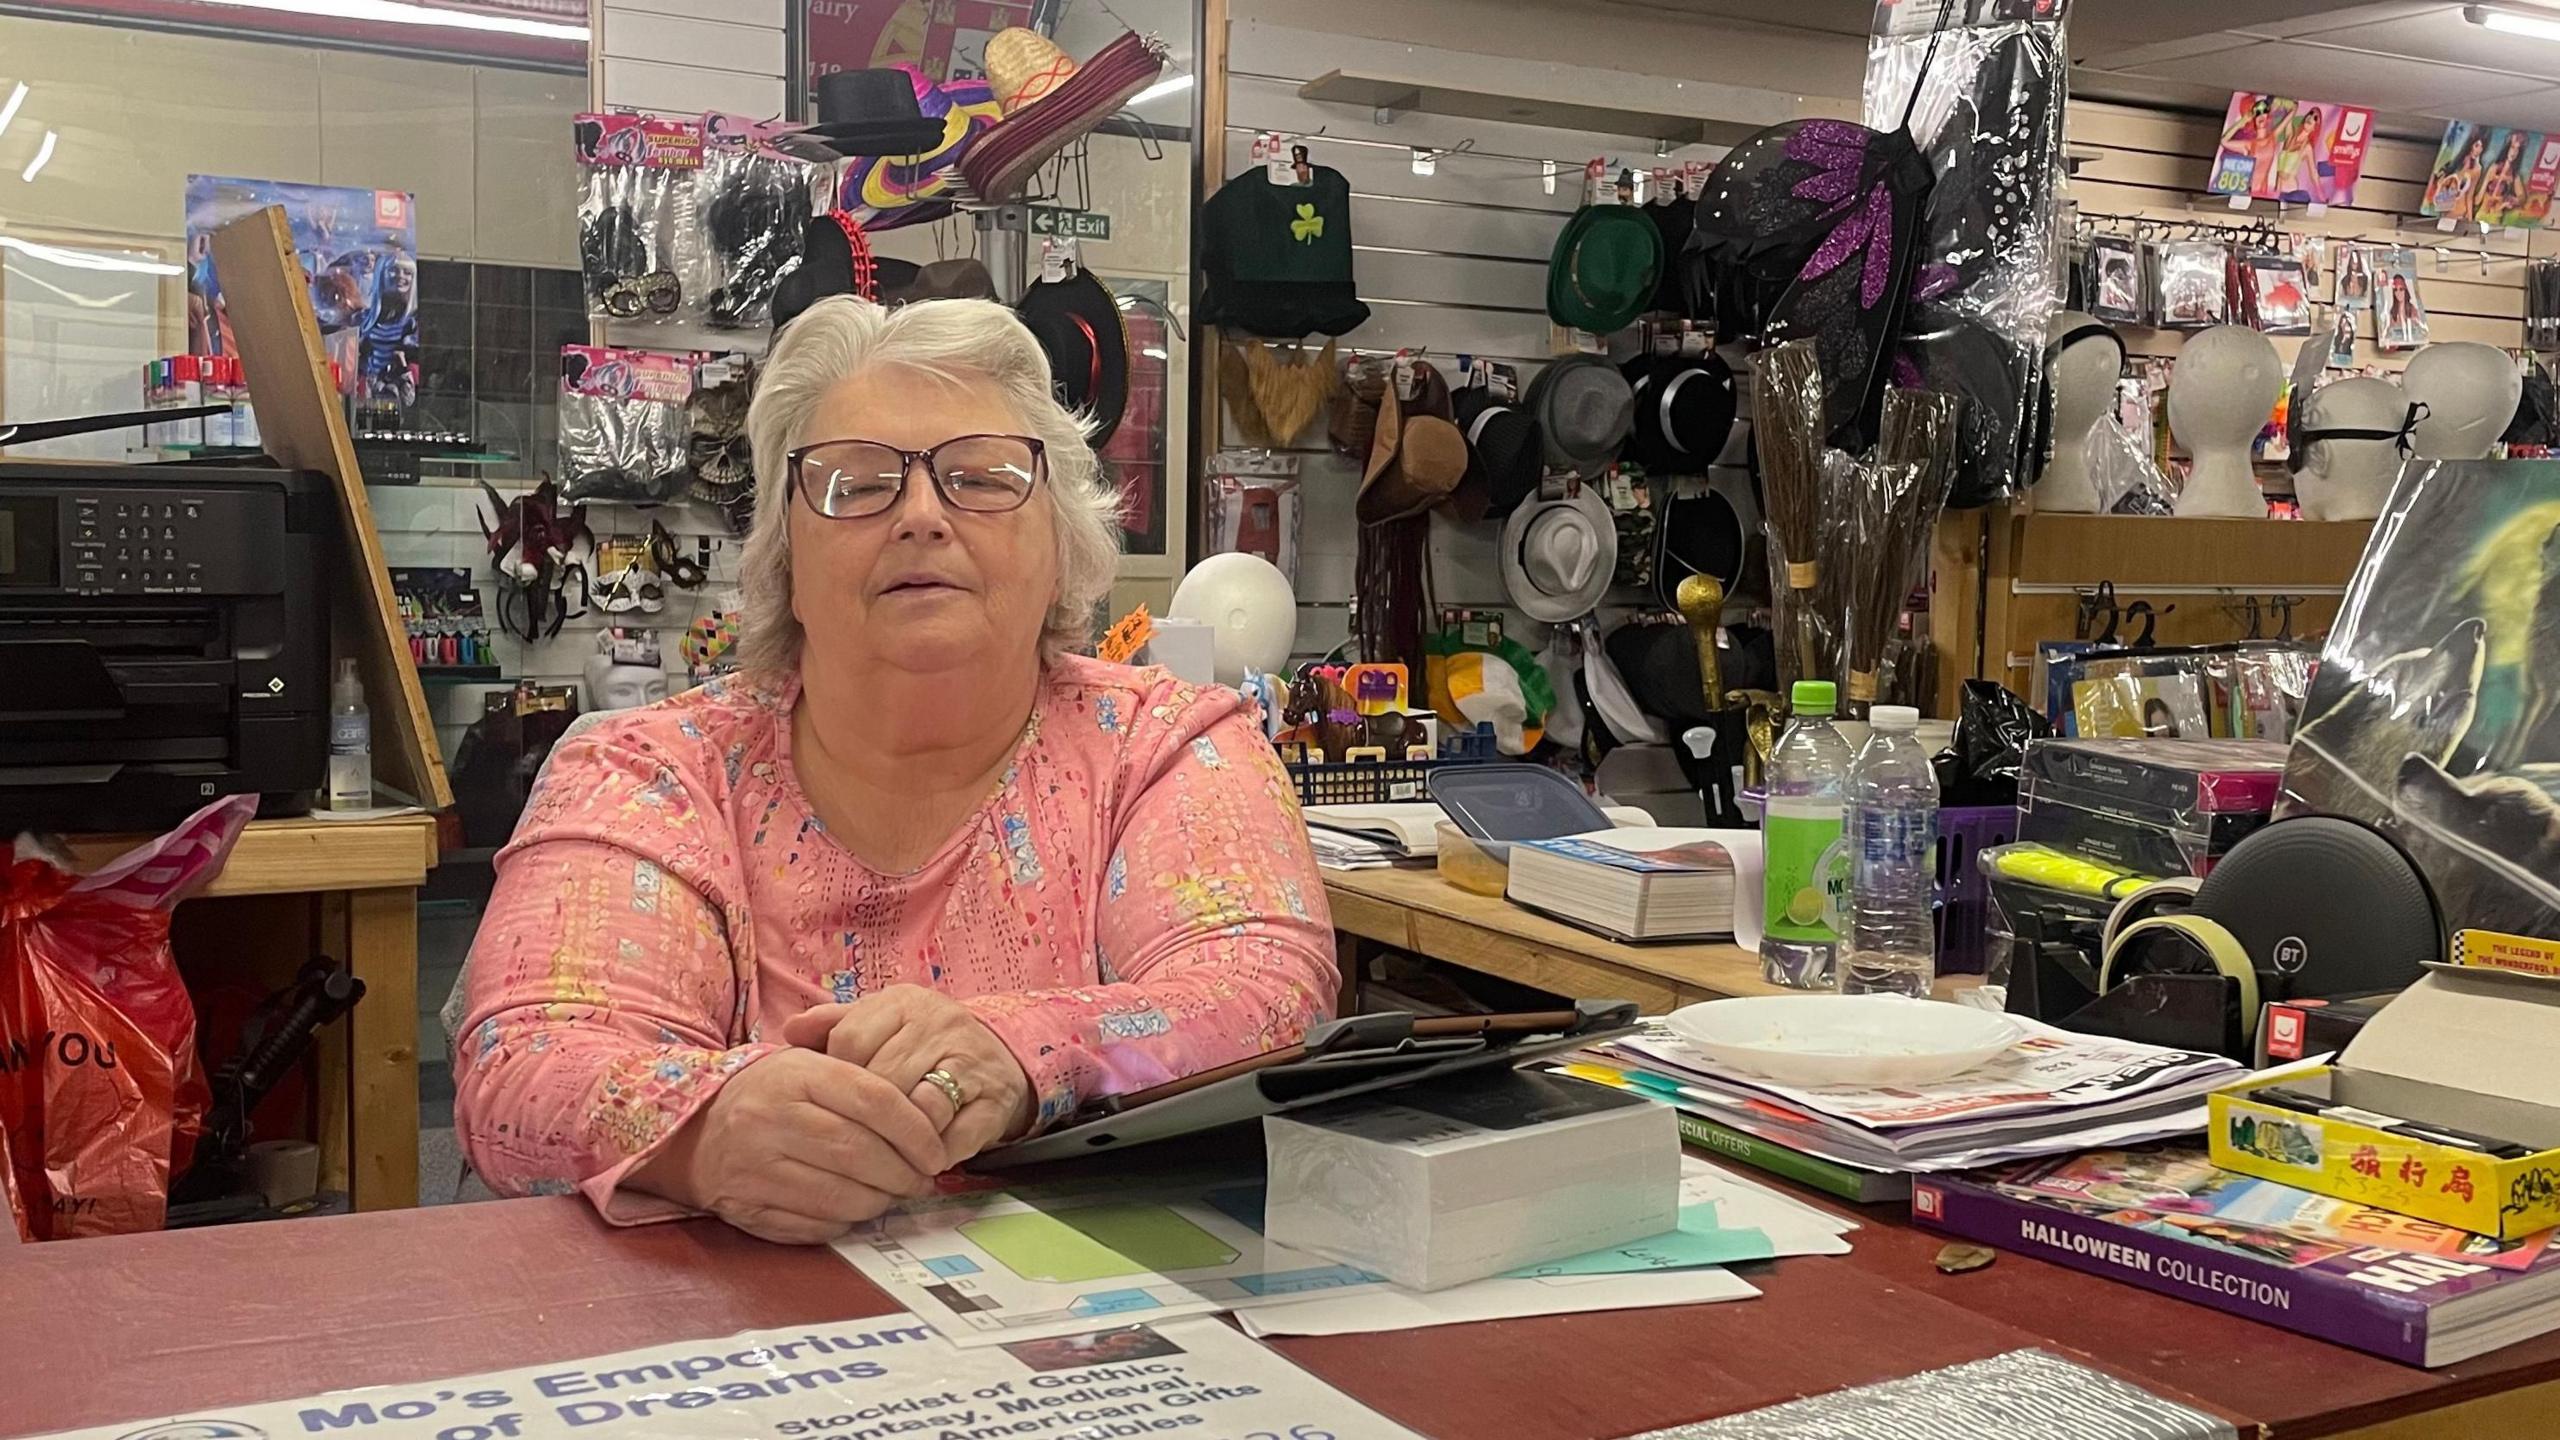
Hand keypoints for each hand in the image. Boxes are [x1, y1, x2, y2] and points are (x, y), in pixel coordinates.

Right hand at [627, 1048, 946, 1244]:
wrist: (689, 1128)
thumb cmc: (770, 1093)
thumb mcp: (808, 1065)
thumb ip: (863, 1079)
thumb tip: (927, 1115)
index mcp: (796, 1075)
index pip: (874, 1099)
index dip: (916, 1130)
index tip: (935, 1151)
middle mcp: (771, 1119)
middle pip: (860, 1152)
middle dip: (904, 1173)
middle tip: (922, 1179)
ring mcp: (755, 1167)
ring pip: (841, 1196)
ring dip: (879, 1202)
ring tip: (892, 1194)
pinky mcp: (746, 1208)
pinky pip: (813, 1225)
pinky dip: (844, 1222)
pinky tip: (853, 1209)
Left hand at [783, 985, 1036, 1166]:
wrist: (998, 1059)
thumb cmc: (922, 1045)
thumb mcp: (880, 1024)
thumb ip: (835, 1024)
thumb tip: (790, 1031)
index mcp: (904, 1002)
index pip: (851, 1040)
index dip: (839, 1077)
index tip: (839, 1098)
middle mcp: (940, 1024)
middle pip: (883, 1079)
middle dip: (867, 1115)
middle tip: (859, 1135)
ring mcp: (972, 1061)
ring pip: (921, 1108)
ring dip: (902, 1138)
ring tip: (891, 1150)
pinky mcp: (996, 1100)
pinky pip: (956, 1136)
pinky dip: (936, 1153)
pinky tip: (924, 1157)